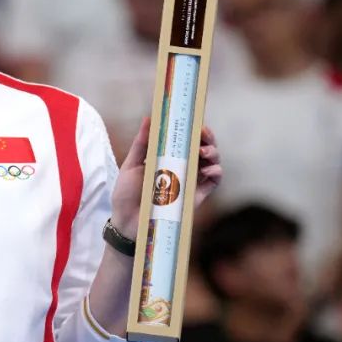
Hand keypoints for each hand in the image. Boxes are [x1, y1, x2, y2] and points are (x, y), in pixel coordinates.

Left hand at [111, 118, 222, 237]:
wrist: (126, 223)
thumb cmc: (127, 194)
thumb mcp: (131, 165)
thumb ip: (141, 143)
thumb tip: (149, 118)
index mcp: (168, 158)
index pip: (187, 140)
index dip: (195, 130)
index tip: (195, 123)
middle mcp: (182, 168)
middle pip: (204, 148)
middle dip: (208, 138)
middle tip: (203, 135)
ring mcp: (191, 182)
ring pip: (213, 162)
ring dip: (213, 152)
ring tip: (203, 151)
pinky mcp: (196, 197)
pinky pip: (214, 182)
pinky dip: (215, 172)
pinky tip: (206, 169)